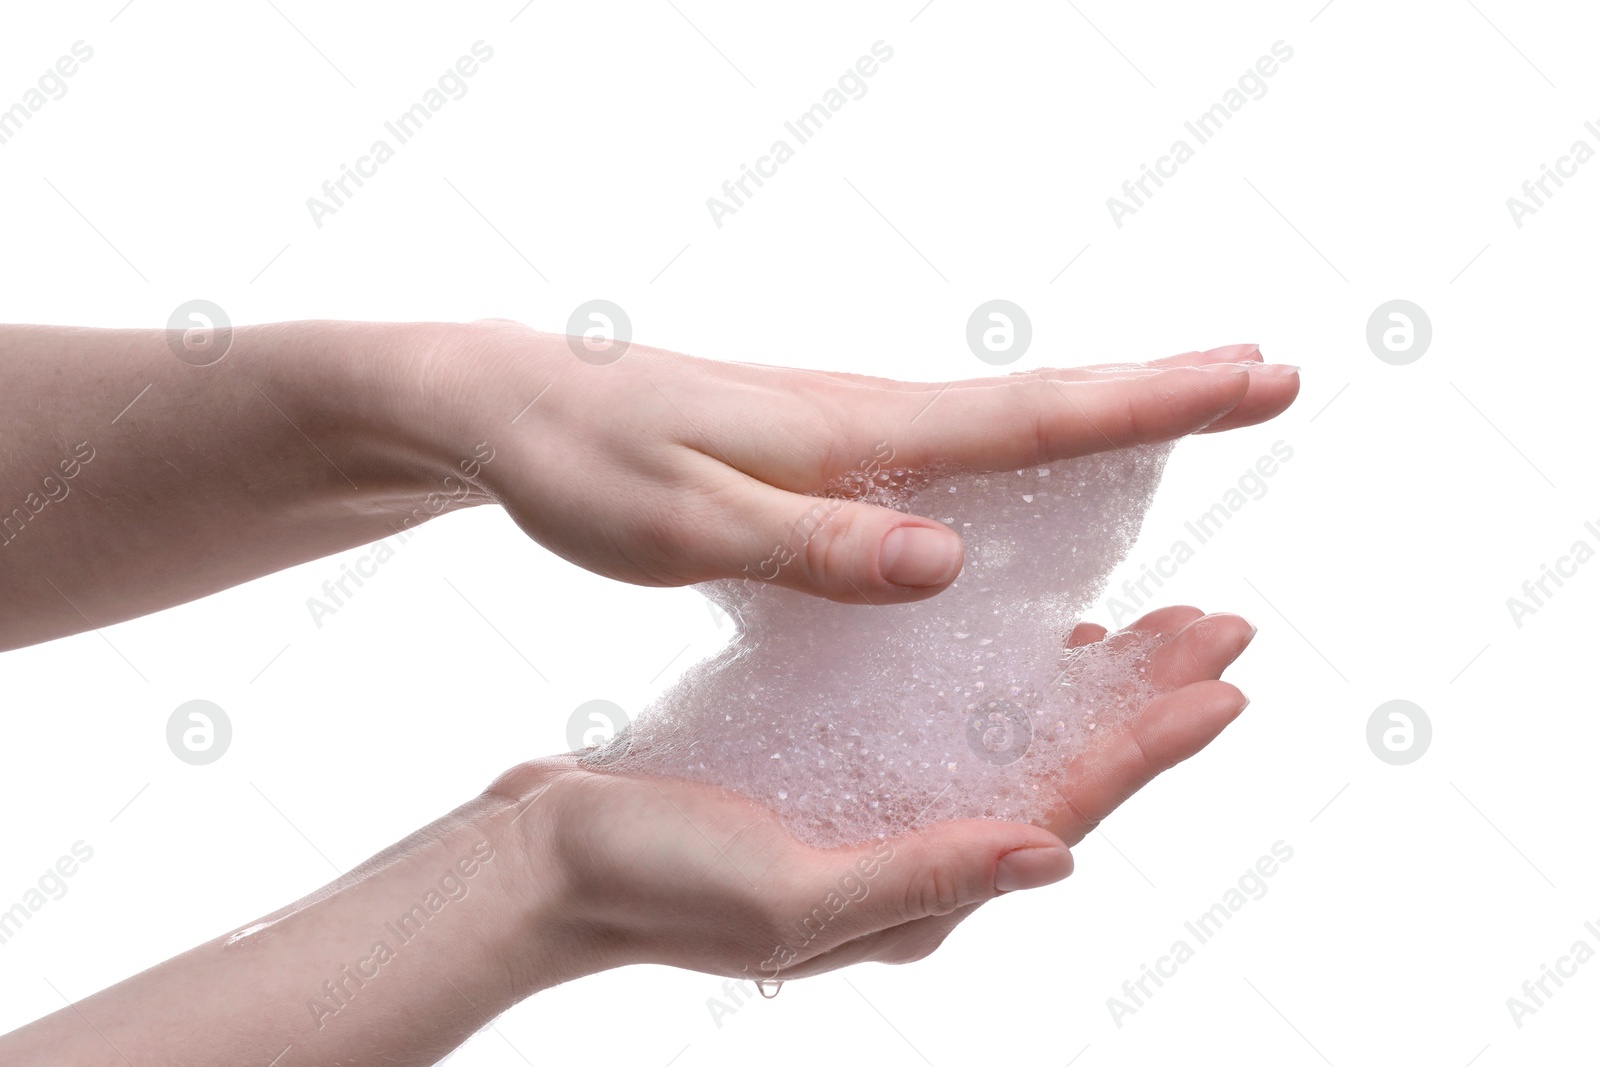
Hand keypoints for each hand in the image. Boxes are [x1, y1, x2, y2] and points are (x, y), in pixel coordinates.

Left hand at [430, 323, 1297, 604]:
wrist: (512, 401)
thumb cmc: (583, 466)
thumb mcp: (680, 527)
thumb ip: (815, 551)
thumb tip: (953, 563)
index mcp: (855, 438)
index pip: (1032, 422)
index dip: (1153, 411)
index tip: (1261, 381)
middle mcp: (870, 420)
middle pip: (1043, 406)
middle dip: (1163, 393)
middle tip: (1272, 372)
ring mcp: (849, 432)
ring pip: (1004, 424)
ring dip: (1106, 414)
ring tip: (1193, 404)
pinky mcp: (821, 454)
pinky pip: (954, 452)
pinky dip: (1025, 451)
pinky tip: (1040, 475)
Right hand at [489, 604, 1253, 980]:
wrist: (548, 868)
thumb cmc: (656, 884)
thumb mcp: (792, 897)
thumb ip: (923, 875)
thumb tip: (1053, 856)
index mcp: (920, 892)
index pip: (1064, 810)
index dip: (1148, 748)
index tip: (1224, 682)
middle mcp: (920, 861)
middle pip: (1062, 773)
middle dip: (1144, 703)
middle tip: (1220, 624)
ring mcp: (882, 820)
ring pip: (1015, 744)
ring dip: (1086, 686)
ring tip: (1149, 622)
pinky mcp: (840, 781)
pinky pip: (948, 727)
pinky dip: (1001, 682)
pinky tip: (1022, 647)